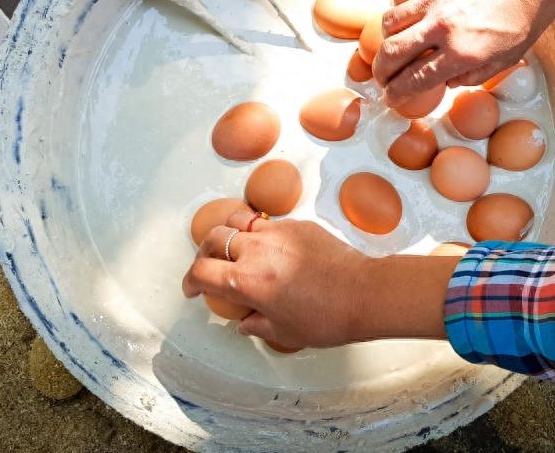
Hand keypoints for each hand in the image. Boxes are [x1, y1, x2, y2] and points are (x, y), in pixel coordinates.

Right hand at [181, 212, 462, 348]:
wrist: (363, 292)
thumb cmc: (327, 318)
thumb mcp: (285, 332)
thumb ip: (257, 325)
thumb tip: (245, 322)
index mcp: (246, 282)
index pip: (201, 273)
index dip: (191, 281)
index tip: (193, 289)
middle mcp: (255, 251)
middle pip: (213, 239)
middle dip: (204, 253)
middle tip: (208, 266)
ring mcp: (276, 232)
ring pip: (238, 222)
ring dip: (227, 234)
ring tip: (232, 247)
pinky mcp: (297, 224)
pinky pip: (268, 223)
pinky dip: (259, 232)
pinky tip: (269, 248)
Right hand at [373, 0, 554, 106]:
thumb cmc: (526, 15)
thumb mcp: (507, 59)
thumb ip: (472, 76)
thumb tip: (444, 81)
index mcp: (463, 53)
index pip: (415, 80)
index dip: (397, 94)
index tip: (391, 98)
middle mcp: (442, 28)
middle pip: (392, 54)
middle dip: (381, 72)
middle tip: (383, 78)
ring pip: (389, 24)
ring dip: (386, 40)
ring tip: (394, 45)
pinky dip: (397, 8)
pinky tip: (406, 14)